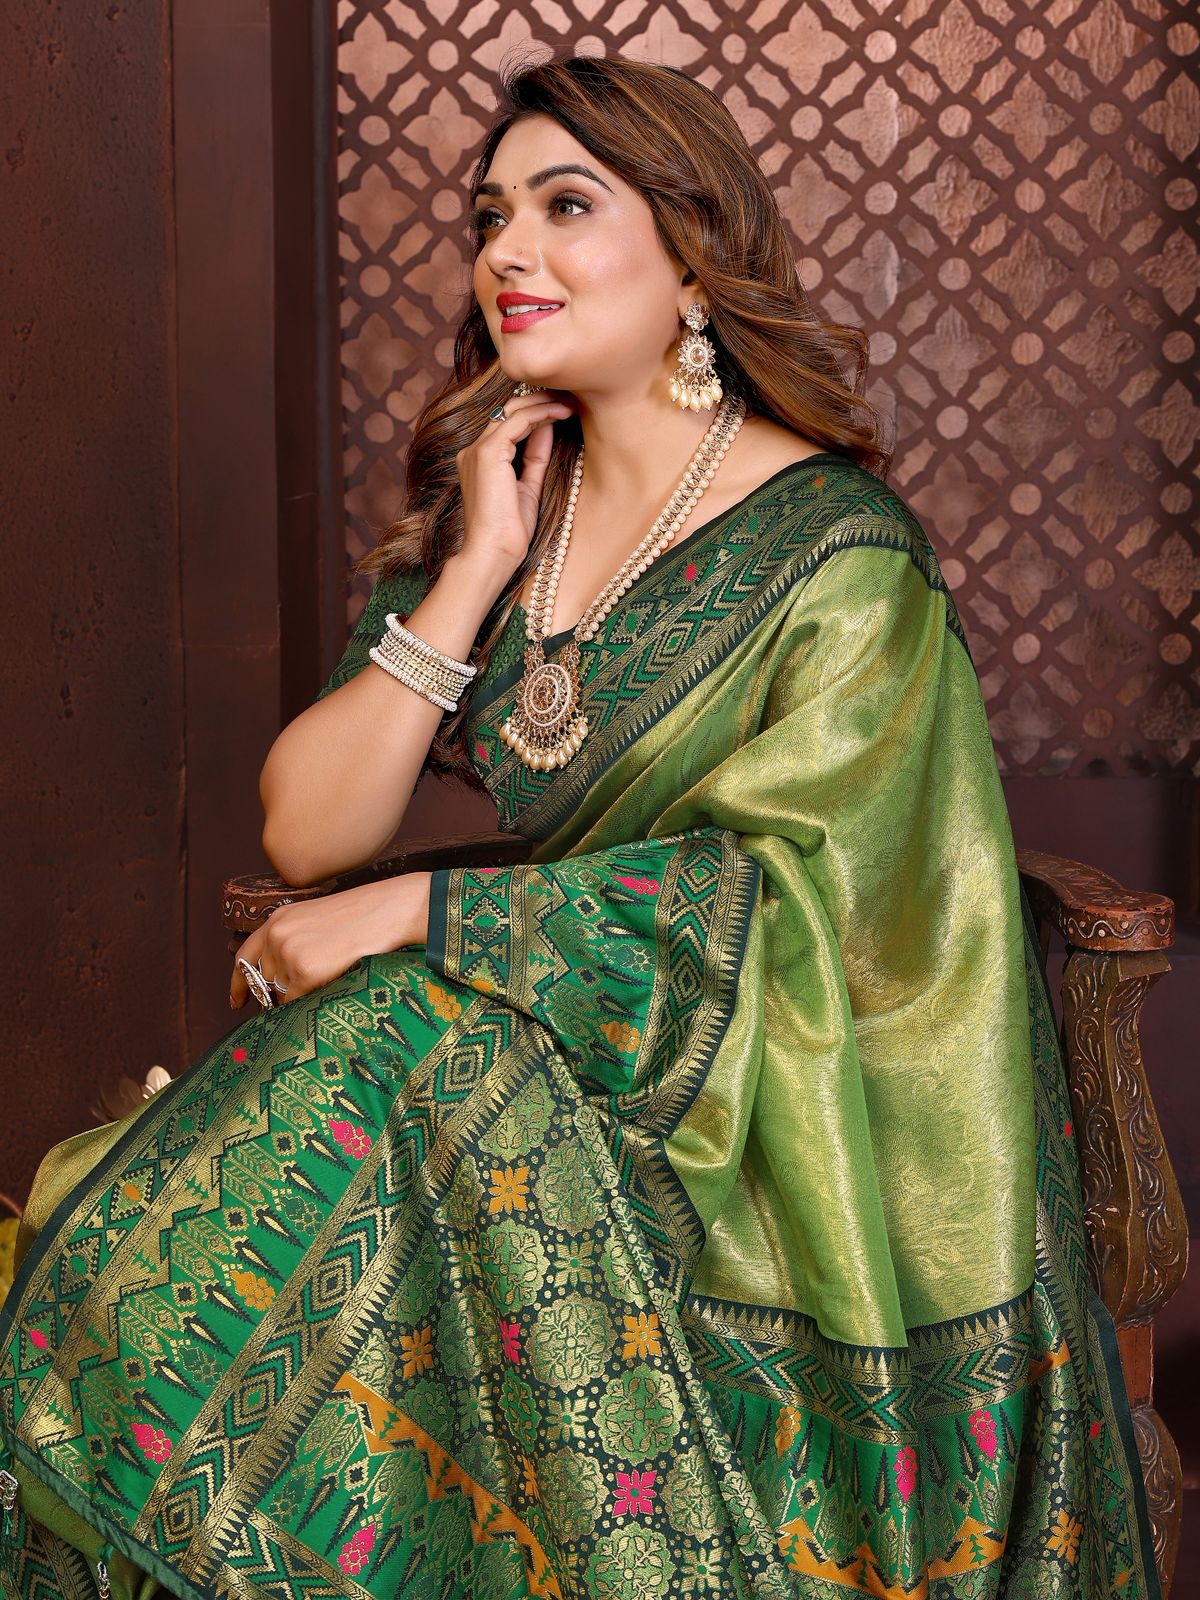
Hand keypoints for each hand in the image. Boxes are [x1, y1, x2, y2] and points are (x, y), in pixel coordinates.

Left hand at [229, 872, 432, 1008]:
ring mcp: (288, 954)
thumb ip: (293, 941)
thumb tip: (281, 979)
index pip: (244, 956)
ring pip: (281, 994)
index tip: (237, 1001)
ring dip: (298, 998)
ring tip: (328, 982)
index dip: (238, 982)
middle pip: (264, 981)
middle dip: (278, 993)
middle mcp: (277, 936)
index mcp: (279, 920)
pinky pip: (297, 1002)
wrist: (387, 910)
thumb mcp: (317, 920)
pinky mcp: (305, 972)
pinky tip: (330, 988)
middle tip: (305, 994)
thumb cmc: (363, 916)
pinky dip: (310, 1003)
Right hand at [455, 389, 577, 575]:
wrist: (493, 554)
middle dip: (539, 400)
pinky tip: (561, 413)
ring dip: (543, 403)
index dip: (536, 413)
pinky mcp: (487, 454)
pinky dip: (540, 414)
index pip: (507, 425)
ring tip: (569, 402)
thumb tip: (547, 429)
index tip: (563, 409)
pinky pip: (516, 422)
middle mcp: (474, 451)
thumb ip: (535, 458)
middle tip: (568, 396)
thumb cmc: (509, 532)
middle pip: (507, 411)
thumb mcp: (528, 488)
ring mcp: (478, 450)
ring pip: (512, 411)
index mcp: (480, 460)